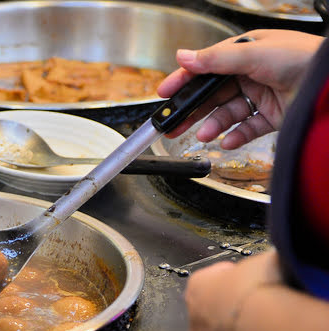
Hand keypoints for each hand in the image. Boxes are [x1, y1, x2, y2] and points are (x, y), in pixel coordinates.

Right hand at [157, 30, 323, 148]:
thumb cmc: (303, 58)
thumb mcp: (252, 54)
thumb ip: (215, 60)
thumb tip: (184, 57)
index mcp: (245, 52)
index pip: (206, 67)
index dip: (184, 81)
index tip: (165, 93)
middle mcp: (252, 73)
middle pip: (214, 94)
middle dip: (192, 111)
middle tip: (172, 125)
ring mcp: (262, 95)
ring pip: (228, 113)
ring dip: (214, 125)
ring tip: (204, 135)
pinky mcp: (273, 116)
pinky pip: (248, 128)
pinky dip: (236, 136)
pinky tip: (228, 140)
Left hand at [184, 249, 282, 330]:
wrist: (265, 328)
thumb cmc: (260, 287)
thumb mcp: (263, 262)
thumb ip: (259, 267)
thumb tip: (268, 268)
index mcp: (197, 286)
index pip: (211, 279)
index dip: (233, 279)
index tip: (252, 281)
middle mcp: (193, 318)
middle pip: (212, 312)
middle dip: (233, 310)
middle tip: (260, 309)